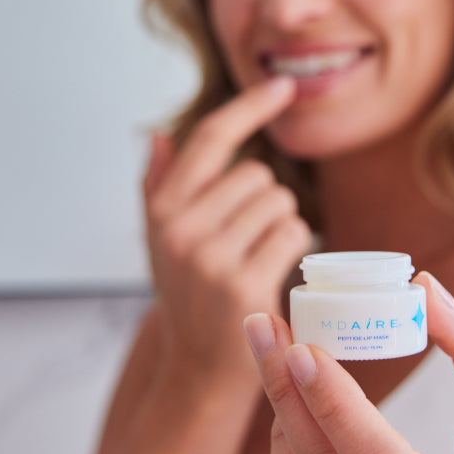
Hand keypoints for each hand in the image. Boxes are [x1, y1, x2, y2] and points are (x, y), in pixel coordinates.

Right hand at [143, 77, 311, 397]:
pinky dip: (295, 246)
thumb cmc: (188, 297)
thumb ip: (158, 186)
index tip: (282, 85)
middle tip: (250, 239)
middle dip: (266, 200)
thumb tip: (157, 133)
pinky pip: (293, 233)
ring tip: (260, 256)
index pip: (209, 138)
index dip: (249, 106)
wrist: (197, 369)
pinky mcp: (243, 284)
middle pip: (256, 174)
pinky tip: (276, 269)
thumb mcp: (162, 241)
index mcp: (162, 209)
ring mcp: (210, 257)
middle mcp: (180, 227)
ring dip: (283, 224)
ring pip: (280, 203)